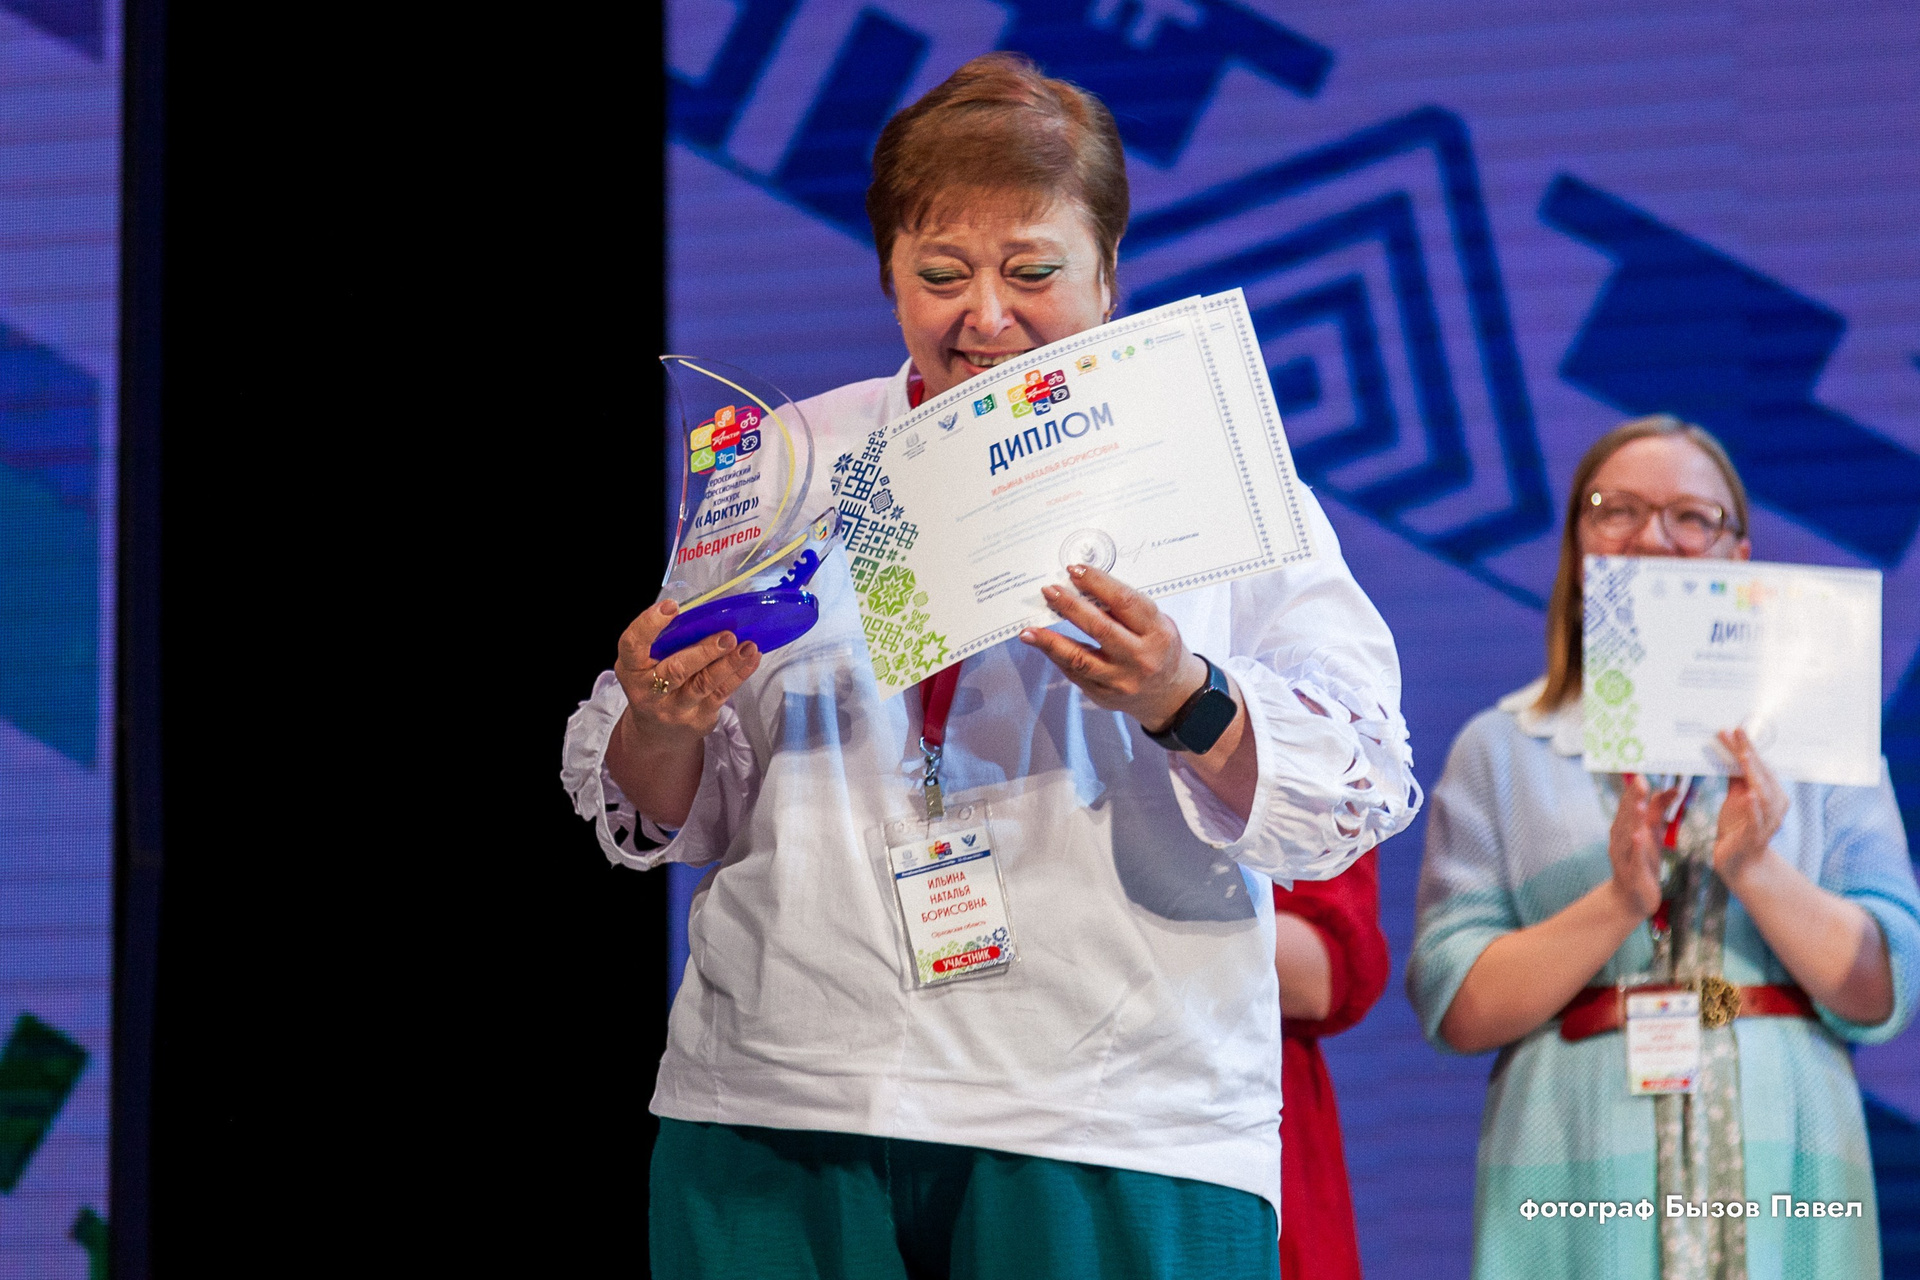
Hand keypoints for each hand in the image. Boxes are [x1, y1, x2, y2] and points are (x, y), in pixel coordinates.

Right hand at [613, 599, 761, 748]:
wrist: (656, 733)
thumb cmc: (652, 684)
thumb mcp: (644, 664)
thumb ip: (664, 642)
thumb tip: (703, 615)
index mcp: (631, 669)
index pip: (632, 644)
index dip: (649, 624)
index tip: (671, 607)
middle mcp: (649, 691)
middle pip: (676, 670)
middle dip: (704, 652)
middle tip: (727, 636)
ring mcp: (675, 708)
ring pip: (703, 684)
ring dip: (728, 663)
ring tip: (747, 646)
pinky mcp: (698, 718)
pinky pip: (721, 693)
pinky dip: (738, 674)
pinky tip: (751, 658)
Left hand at [1017, 564, 1212, 731]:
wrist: (1171, 694)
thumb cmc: (1159, 648)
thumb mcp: (1156, 624)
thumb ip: (1125, 610)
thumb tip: (1082, 588)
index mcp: (1157, 632)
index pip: (1124, 601)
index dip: (1096, 582)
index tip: (1074, 570)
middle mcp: (1140, 657)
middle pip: (1099, 627)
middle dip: (1070, 606)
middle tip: (1049, 591)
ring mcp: (1121, 680)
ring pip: (1080, 658)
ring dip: (1050, 641)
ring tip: (1029, 630)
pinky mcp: (1105, 695)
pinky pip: (1075, 673)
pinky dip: (1057, 657)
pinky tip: (1042, 644)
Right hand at [1607, 774, 1675, 918]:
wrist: (1629, 899)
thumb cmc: (1641, 862)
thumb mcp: (1652, 834)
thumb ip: (1659, 811)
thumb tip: (1672, 788)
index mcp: (1625, 827)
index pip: (1629, 804)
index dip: (1635, 789)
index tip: (1641, 772)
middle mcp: (1621, 839)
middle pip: (1627, 816)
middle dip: (1633, 799)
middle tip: (1640, 781)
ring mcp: (1624, 856)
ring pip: (1628, 835)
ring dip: (1633, 819)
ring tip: (1639, 804)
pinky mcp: (1633, 873)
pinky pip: (1634, 858)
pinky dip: (1635, 846)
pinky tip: (1638, 835)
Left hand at [1713, 728, 1789, 887]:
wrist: (1737, 861)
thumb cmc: (1737, 825)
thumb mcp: (1736, 796)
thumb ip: (1736, 776)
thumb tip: (1729, 749)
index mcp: (1771, 792)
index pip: (1759, 766)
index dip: (1748, 747)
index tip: (1735, 729)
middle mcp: (1774, 805)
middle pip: (1763, 775)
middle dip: (1750, 753)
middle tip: (1736, 733)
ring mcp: (1767, 821)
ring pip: (1765, 794)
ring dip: (1754, 774)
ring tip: (1743, 756)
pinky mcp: (1755, 837)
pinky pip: (1758, 820)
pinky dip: (1754, 807)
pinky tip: (1750, 795)